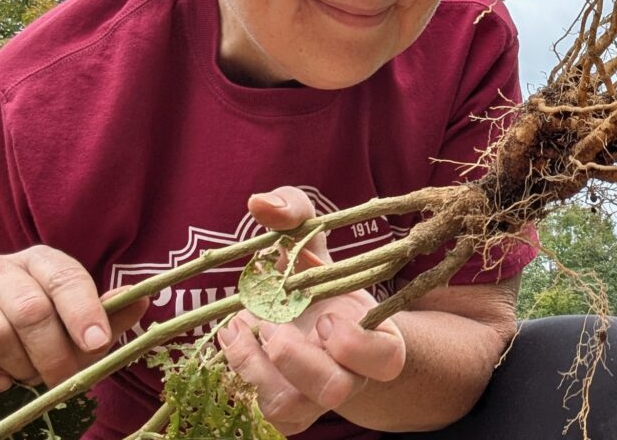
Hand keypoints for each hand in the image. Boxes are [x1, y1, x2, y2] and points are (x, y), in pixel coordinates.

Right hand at [0, 246, 148, 391]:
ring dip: (19, 365)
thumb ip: (109, 313)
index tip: (97, 342)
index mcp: (40, 260)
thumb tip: (142, 299)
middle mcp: (0, 269)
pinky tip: (1, 382)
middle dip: (54, 352)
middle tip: (63, 377)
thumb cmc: (40, 330)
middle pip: (32, 310)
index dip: (83, 311)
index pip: (65, 278)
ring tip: (29, 374)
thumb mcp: (78, 320)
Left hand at [218, 187, 406, 434]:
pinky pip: (260, 412)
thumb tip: (259, 204)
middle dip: (298, 357)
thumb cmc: (316, 274)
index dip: (355, 343)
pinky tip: (231, 337)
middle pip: (335, 390)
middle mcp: (349, 375)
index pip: (385, 359)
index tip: (326, 315)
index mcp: (376, 337)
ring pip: (289, 406)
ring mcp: (313, 398)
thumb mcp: (312, 236)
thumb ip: (295, 211)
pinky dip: (237, 372)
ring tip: (239, 325)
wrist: (305, 317)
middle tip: (273, 323)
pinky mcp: (282, 410)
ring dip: (255, 365)